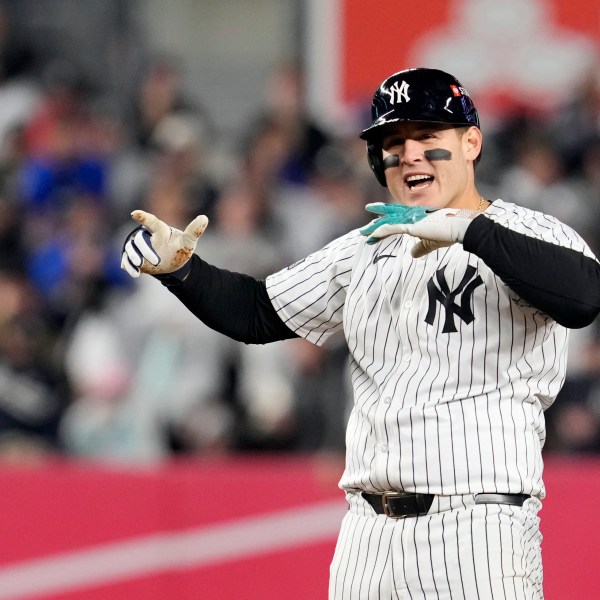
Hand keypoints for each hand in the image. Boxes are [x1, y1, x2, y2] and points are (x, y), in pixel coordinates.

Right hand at [121, 210, 207, 277]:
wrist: (173, 263)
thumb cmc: (179, 249)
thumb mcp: (188, 242)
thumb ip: (194, 231)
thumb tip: (204, 218)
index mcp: (160, 230)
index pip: (151, 222)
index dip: (143, 217)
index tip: (134, 214)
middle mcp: (146, 236)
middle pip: (140, 239)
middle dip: (146, 250)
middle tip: (156, 262)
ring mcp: (138, 247)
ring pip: (130, 248)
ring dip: (133, 257)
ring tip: (140, 266)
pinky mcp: (133, 257)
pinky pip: (126, 259)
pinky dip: (129, 265)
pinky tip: (135, 273)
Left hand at [360, 203, 479, 256]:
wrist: (461, 227)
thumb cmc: (451, 233)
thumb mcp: (432, 242)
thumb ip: (421, 247)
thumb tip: (412, 254)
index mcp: (420, 215)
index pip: (402, 213)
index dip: (391, 213)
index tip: (382, 214)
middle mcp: (414, 214)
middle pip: (392, 212)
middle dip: (379, 210)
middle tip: (368, 208)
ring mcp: (411, 218)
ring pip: (388, 221)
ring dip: (374, 227)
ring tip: (363, 232)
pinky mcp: (410, 225)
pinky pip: (390, 228)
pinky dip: (379, 232)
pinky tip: (371, 236)